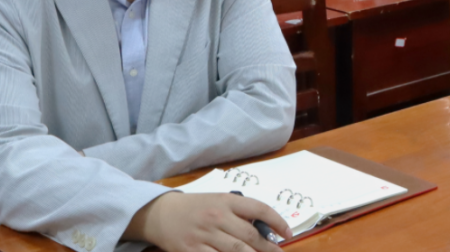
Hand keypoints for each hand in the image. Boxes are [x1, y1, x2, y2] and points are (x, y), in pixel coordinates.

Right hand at [127, 192, 290, 251]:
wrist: (161, 213)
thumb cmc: (195, 207)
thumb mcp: (218, 201)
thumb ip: (239, 213)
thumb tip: (264, 230)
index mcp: (226, 201)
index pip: (259, 209)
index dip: (278, 222)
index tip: (288, 234)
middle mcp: (217, 217)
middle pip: (250, 236)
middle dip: (269, 248)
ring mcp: (204, 236)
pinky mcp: (192, 251)